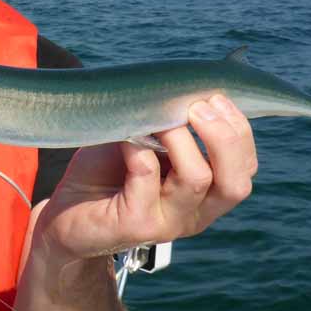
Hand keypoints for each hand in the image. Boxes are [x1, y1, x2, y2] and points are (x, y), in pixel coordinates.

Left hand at [37, 93, 257, 259]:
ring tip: (159, 118)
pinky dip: (139, 147)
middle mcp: (195, 212)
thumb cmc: (108, 171)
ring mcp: (167, 222)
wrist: (66, 214)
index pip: (244, 168)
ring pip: (196, 178)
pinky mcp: (136, 224)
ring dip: (180, 138)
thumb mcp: (145, 142)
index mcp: (206, 194)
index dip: (239, 132)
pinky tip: (125, 135)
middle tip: (198, 108)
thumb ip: (169, 123)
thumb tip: (183, 86)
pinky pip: (146, 176)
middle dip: (224, 138)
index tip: (216, 97)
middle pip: (236, 182)